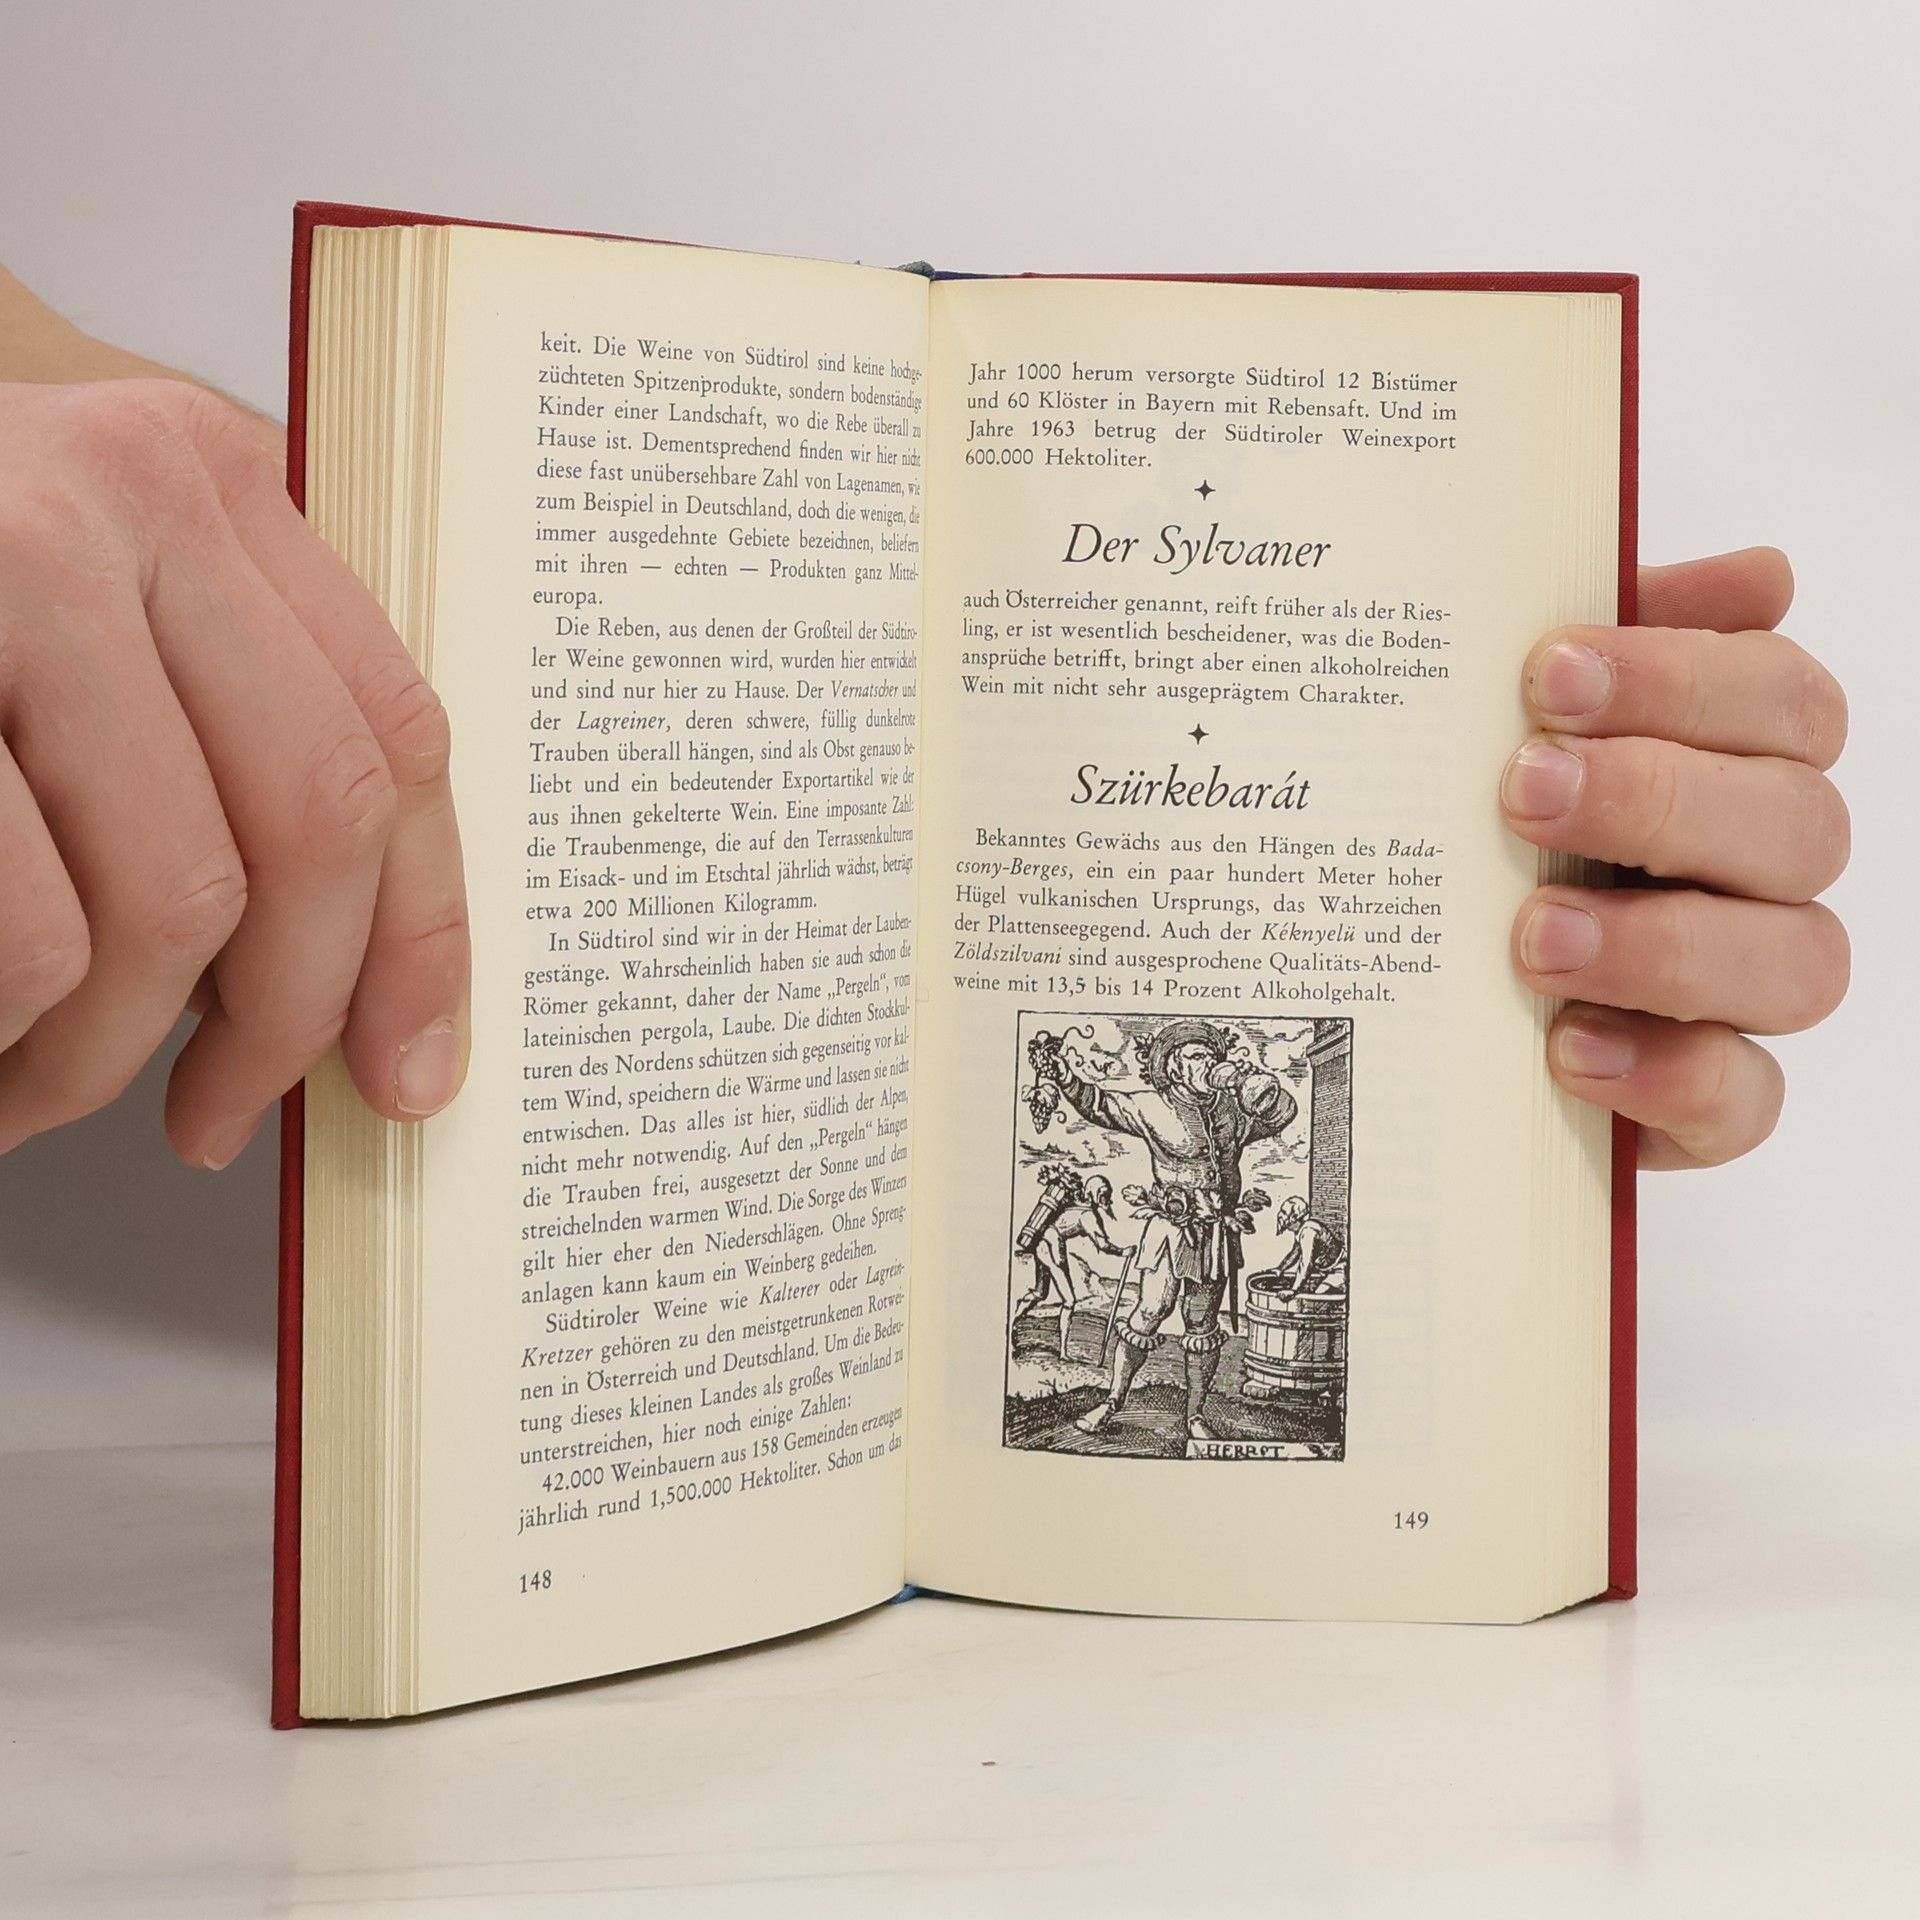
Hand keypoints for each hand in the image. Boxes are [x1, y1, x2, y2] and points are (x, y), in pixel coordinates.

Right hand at [0, 380, 469, 1166]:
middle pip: (316, 824)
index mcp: (203, 480)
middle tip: (220, 1113)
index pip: (395, 737)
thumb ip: (208, 724)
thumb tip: (328, 977)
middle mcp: (123, 491)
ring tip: (36, 1090)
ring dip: (104, 1052)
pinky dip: (9, 1033)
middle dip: (280, 1020)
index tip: (406, 1062)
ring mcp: (6, 563)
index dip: (420, 932)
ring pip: (170, 898)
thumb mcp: (75, 593)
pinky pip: (29, 933)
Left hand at [1502, 549, 1847, 1167]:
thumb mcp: (1517, 724)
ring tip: (1530, 935)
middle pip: (1797, 822)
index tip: (1546, 670)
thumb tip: (1758, 572)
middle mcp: (1763, 873)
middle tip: (1520, 790)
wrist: (1432, 997)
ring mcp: (1746, 993)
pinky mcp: (1708, 1101)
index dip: (1683, 676)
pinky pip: (1744, 1099)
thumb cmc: (1488, 828)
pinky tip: (1567, 1046)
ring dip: (1661, 942)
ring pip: (1796, 962)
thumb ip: (1612, 643)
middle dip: (1658, 797)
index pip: (1782, 699)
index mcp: (1736, 761)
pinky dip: (1666, 1073)